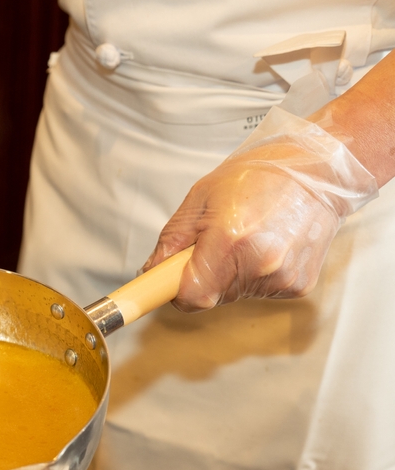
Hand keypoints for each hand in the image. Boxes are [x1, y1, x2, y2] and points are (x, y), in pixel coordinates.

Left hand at [143, 107, 377, 311]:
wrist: (317, 172)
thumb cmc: (259, 177)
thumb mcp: (200, 198)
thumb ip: (171, 240)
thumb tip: (152, 271)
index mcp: (229, 241)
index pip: (190, 297)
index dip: (175, 292)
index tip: (169, 283)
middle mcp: (259, 264)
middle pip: (210, 297)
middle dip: (202, 276)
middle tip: (215, 243)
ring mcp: (282, 278)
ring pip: (234, 295)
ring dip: (230, 275)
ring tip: (247, 238)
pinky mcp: (298, 285)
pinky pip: (260, 291)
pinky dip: (255, 274)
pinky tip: (267, 245)